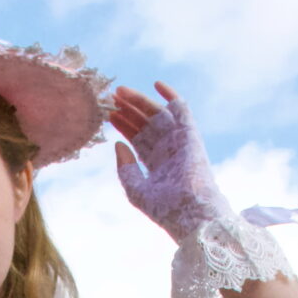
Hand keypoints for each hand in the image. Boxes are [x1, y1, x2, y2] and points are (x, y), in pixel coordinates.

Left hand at [108, 81, 231, 243]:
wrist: (189, 213)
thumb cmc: (165, 209)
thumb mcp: (135, 190)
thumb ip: (125, 169)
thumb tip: (118, 144)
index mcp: (156, 164)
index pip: (137, 139)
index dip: (123, 125)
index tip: (108, 114)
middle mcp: (167, 150)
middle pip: (145, 124)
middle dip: (128, 110)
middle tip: (110, 97)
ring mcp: (179, 141)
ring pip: (157, 114)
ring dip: (140, 101)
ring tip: (121, 92)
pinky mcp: (190, 135)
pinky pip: (182, 110)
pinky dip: (171, 96)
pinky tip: (156, 84)